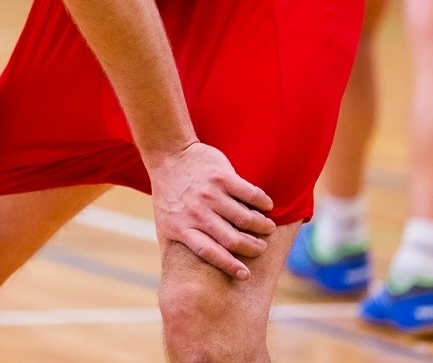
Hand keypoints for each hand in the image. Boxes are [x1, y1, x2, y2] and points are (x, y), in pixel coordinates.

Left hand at [150, 141, 275, 279]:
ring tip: (267, 227)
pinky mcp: (221, 176)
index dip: (228, 265)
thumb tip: (183, 278)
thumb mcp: (164, 223)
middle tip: (261, 248)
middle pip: (231, 238)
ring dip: (261, 226)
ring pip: (244, 218)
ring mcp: (209, 194)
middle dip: (251, 247)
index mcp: (181, 227)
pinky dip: (262, 202)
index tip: (245, 275)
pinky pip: (249, 193)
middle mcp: (196, 212)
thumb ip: (177, 247)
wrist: (168, 155)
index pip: (208, 252)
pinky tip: (267, 206)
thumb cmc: (169, 194)